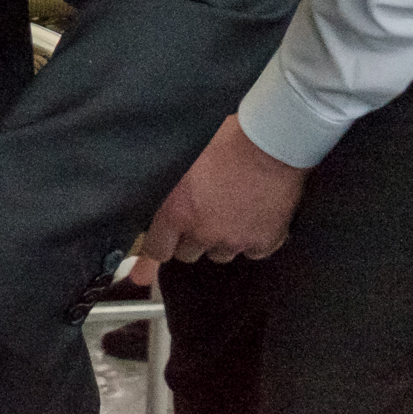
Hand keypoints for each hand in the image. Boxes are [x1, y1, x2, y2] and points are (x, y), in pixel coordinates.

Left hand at [127, 115, 307, 283]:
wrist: (271, 141)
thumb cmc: (225, 138)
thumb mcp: (182, 156)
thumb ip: (169, 186)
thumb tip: (159, 197)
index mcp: (176, 211)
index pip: (156, 249)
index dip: (153, 253)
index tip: (141, 274)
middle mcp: (203, 232)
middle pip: (188, 253)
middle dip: (190, 238)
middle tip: (201, 215)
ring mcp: (235, 240)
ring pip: (220, 253)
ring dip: (220, 239)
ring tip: (229, 211)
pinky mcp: (263, 241)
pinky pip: (252, 251)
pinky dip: (251, 239)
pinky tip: (254, 217)